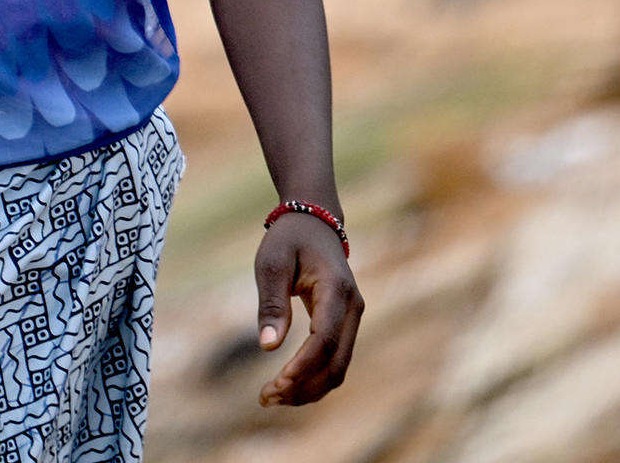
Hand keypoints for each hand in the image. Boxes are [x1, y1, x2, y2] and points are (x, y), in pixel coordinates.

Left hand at [255, 213, 360, 406]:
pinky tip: (286, 386)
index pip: (324, 339)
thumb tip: (268, 348)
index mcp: (337, 290)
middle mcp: (353, 308)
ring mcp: (352, 318)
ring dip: (308, 389)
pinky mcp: (345, 325)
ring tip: (271, 397)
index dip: (302, 366)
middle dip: (303, 387)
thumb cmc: (289, 240)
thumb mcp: (272, 263)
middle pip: (336, 363)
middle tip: (266, 398)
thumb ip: (272, 304)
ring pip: (338, 368)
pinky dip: (312, 378)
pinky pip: (334, 360)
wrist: (315, 222)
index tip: (275, 384)